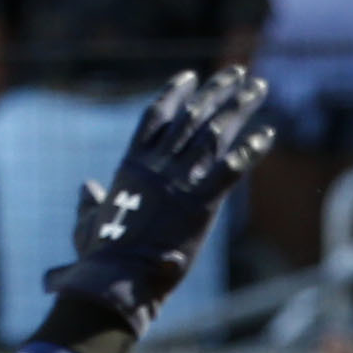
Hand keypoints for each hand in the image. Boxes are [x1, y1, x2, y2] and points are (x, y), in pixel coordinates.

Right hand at [41, 65, 276, 336]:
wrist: (117, 278)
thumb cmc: (100, 257)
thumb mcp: (88, 224)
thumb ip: (89, 203)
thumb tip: (85, 189)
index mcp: (132, 165)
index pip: (156, 117)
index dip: (175, 93)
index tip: (192, 77)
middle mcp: (158, 165)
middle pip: (192, 115)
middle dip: (217, 91)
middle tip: (238, 73)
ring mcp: (180, 182)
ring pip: (214, 133)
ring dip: (238, 108)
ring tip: (257, 89)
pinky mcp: (201, 204)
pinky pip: (232, 168)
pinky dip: (251, 150)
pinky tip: (268, 134)